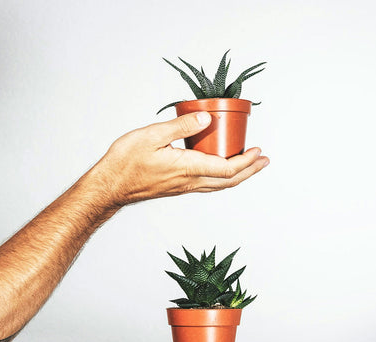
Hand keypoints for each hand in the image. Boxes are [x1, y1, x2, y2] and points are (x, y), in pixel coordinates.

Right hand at [91, 112, 268, 206]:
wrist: (111, 187)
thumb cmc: (126, 162)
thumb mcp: (151, 135)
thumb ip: (180, 126)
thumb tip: (206, 119)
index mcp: (187, 168)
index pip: (226, 169)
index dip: (246, 161)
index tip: (258, 151)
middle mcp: (190, 182)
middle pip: (229, 181)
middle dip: (250, 171)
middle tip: (264, 161)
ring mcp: (184, 188)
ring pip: (219, 186)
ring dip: (238, 176)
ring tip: (250, 166)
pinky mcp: (177, 188)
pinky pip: (208, 186)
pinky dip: (222, 179)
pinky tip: (222, 171)